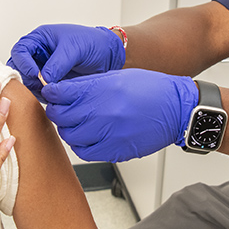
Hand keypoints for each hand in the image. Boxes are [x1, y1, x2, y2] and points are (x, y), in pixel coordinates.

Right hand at [8, 24, 125, 99]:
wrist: (108, 56)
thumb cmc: (92, 43)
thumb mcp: (75, 48)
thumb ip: (58, 63)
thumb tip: (45, 79)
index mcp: (40, 39)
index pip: (20, 50)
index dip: (24, 63)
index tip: (35, 74)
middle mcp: (38, 54)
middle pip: (18, 67)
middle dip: (26, 78)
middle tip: (39, 86)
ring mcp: (42, 69)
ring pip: (26, 81)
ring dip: (33, 88)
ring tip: (48, 92)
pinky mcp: (49, 83)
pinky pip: (38, 91)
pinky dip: (41, 95)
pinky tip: (52, 97)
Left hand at [41, 69, 197, 161]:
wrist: (177, 109)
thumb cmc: (151, 90)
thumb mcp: (118, 77)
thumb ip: (89, 85)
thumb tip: (63, 91)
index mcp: (103, 88)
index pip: (60, 92)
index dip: (52, 93)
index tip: (53, 94)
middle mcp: (104, 111)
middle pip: (60, 115)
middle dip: (57, 111)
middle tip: (61, 109)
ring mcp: (109, 133)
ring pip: (69, 135)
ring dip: (68, 129)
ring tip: (76, 123)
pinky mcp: (116, 150)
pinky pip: (84, 152)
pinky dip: (81, 145)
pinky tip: (87, 137)